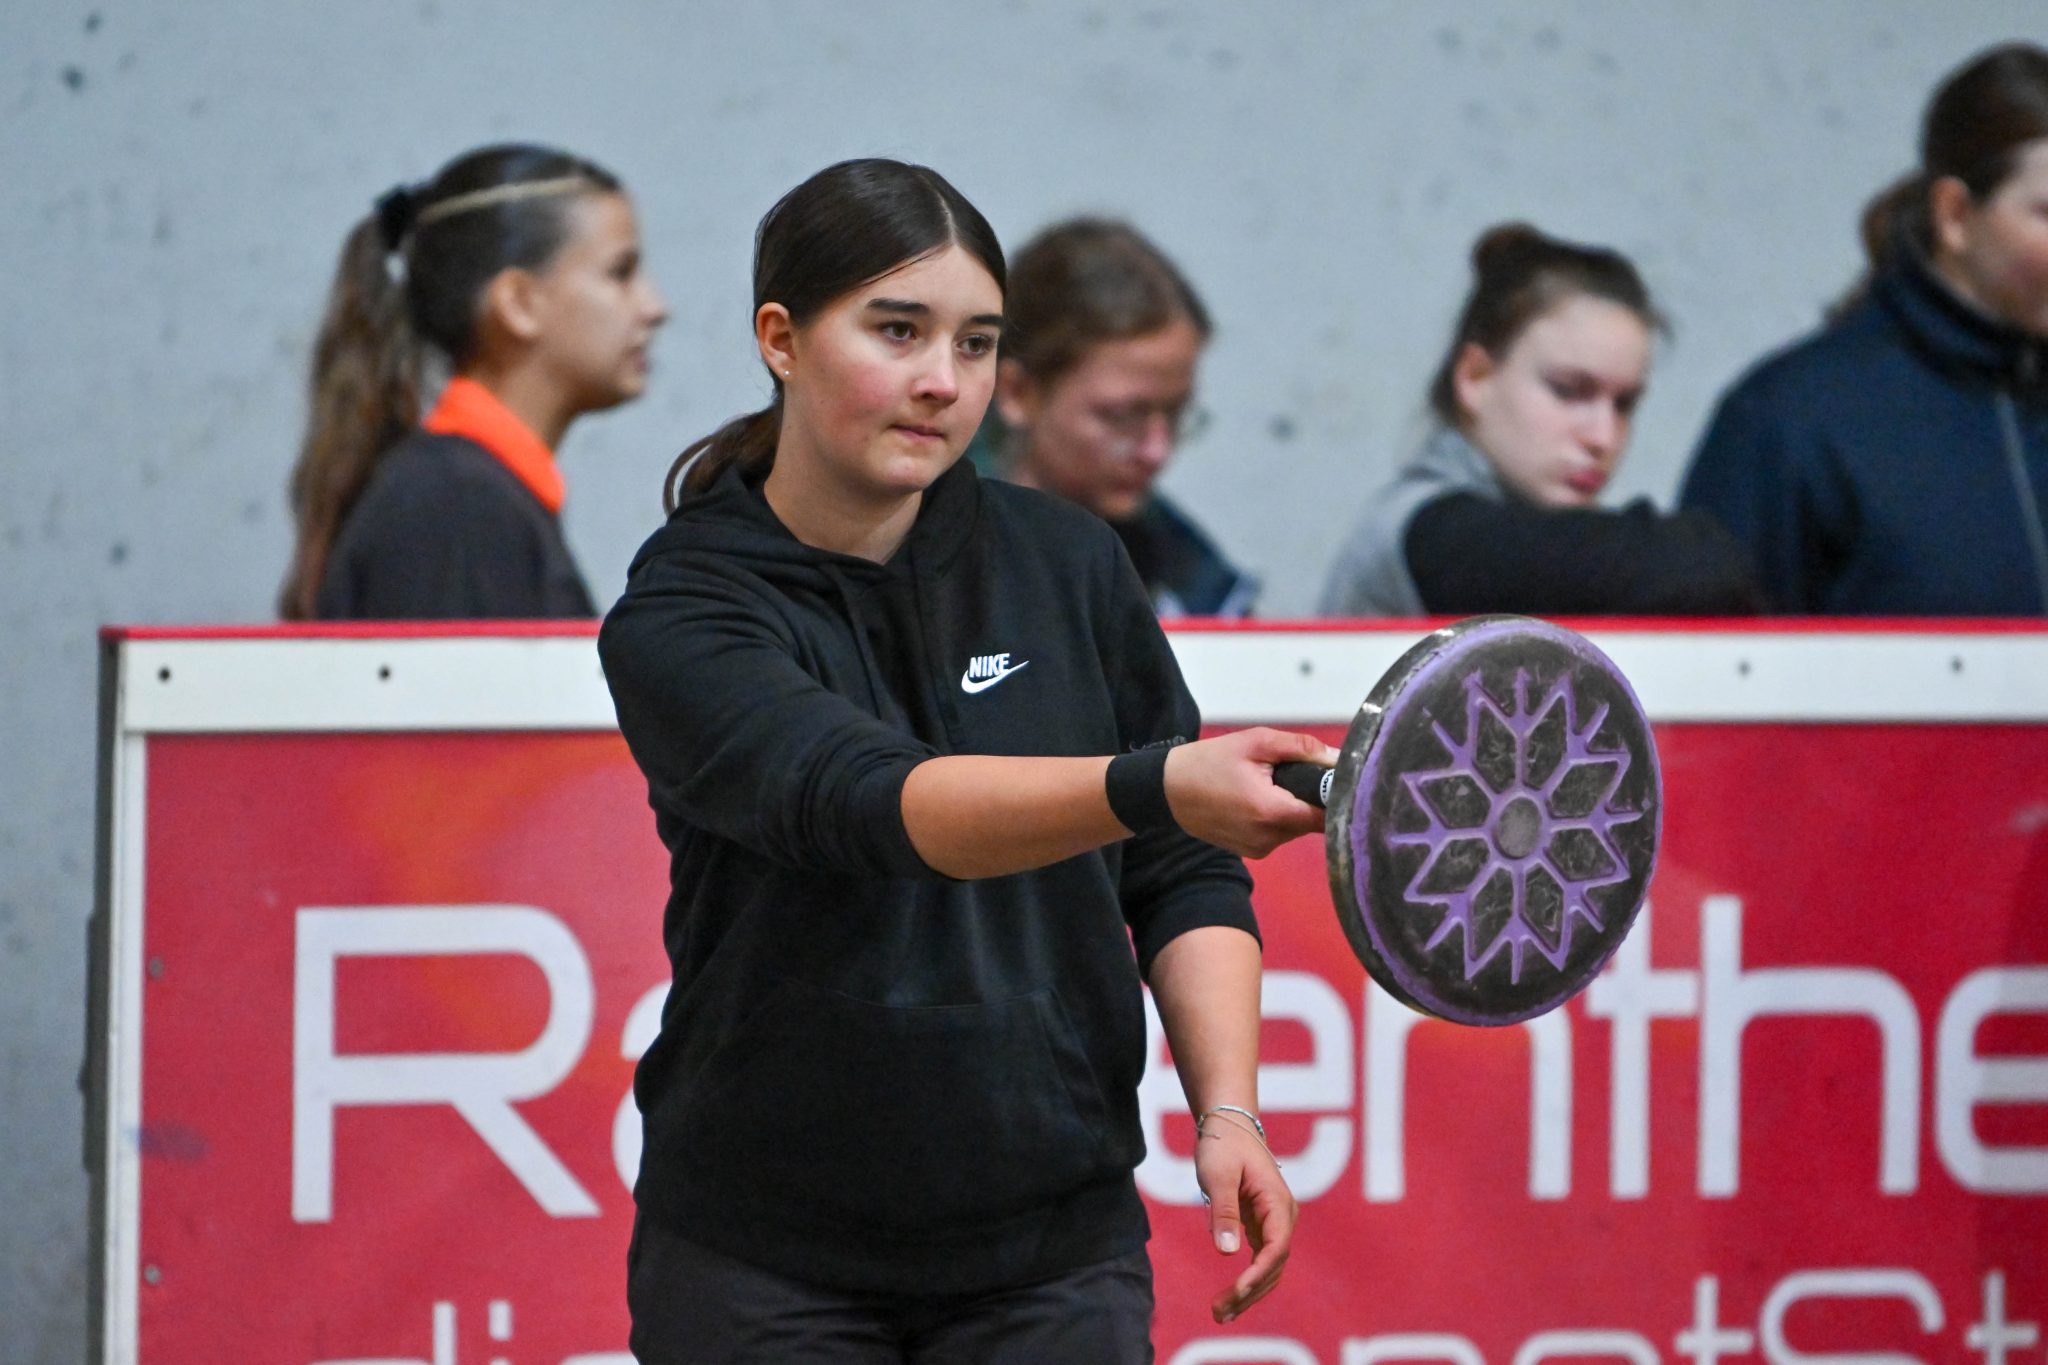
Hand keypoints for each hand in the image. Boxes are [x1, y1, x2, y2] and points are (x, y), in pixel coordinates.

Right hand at [1163, 728, 1336, 857]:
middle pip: (1313, 821)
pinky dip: (1277, 817)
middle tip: (1295, 772)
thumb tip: (1336, 757)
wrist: (1167, 790)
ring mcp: (1260, 849)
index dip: (1335, 796)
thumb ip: (1299, 747)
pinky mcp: (1252, 852)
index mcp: (1272, 812)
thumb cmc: (1209, 762)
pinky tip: (1258, 799)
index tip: (1335, 778)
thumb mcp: (1255, 742)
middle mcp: (1269, 838)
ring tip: (1271, 784)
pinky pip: (1279, 834)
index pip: (1326, 814)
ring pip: (1296, 828)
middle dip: (1311, 797)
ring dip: (1293, 807)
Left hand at [1195, 1111, 1296, 1322]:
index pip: (1276, 1248)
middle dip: (1249, 1293)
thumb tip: (1226, 1252)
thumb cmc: (1224, 1145)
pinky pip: (1260, 1261)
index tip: (1237, 1290)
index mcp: (1279, 1203)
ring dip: (1248, 1293)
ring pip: (1269, 1269)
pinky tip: (1229, 1299)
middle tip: (1218, 1313)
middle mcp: (1284, 1217)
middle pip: (1274, 1266)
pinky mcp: (1263, 1227)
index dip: (1258, 1273)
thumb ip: (1223, 1212)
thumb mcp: (1218, 1175)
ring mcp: (1275, 1224)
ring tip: (1220, 1314)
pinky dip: (1246, 1281)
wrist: (1229, 1125)